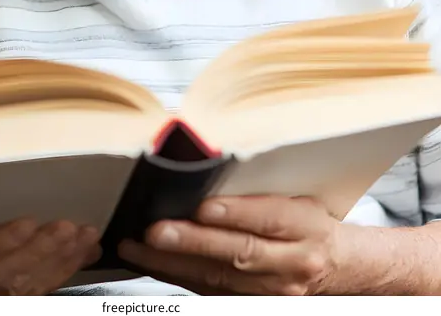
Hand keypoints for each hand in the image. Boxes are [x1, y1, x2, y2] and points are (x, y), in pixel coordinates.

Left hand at [118, 195, 340, 295]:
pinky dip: (179, 276)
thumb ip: (259, 190)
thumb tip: (206, 174)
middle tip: (157, 230)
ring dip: (174, 263)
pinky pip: (211, 292)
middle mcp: (293, 262)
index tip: (202, 205)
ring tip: (139, 247)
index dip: (234, 213)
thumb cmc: (310, 222)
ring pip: (220, 278)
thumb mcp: (297, 196)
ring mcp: (274, 290)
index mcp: (306, 225)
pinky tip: (154, 264)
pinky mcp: (255, 304)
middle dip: (192, 242)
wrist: (337, 265)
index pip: (270, 218)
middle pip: (240, 252)